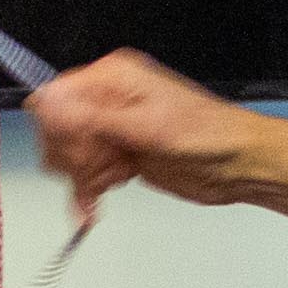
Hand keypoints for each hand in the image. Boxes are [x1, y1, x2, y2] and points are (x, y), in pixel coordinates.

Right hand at [30, 53, 287, 239]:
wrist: (239, 165)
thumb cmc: (209, 135)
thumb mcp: (148, 126)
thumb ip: (94, 117)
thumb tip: (49, 102)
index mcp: (115, 78)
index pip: (59, 98)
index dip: (60, 129)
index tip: (75, 152)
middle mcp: (109, 100)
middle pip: (59, 130)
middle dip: (73, 158)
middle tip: (100, 170)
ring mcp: (113, 130)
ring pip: (70, 157)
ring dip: (81, 180)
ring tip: (105, 188)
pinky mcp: (120, 157)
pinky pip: (86, 175)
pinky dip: (87, 193)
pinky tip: (92, 208)